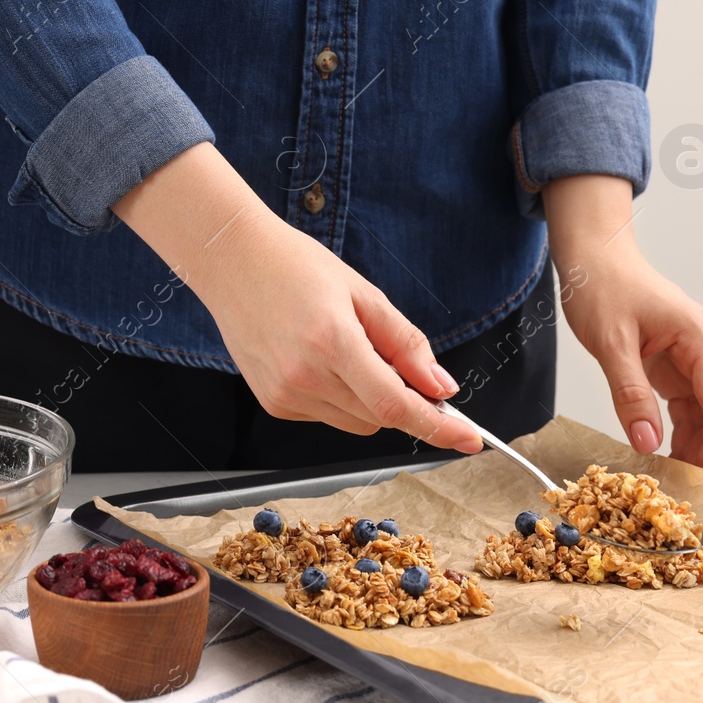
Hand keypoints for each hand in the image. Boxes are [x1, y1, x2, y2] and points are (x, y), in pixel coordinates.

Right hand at [114, 144, 481, 452]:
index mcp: (332, 342)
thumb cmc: (295, 267)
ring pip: (356, 422)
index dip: (438, 427)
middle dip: (401, 398)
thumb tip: (441, 387)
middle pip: (380, 417)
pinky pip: (327, 415)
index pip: (395, 404)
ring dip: (369, 399)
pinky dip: (340, 397)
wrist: (232, 263)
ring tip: (345, 349)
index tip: (470, 440)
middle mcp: (305, 376)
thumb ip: (406, 344)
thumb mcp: (363, 293)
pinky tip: (319, 359)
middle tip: (391, 357)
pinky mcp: (273, 403)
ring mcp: (285, 394)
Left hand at [545, 175, 702, 471]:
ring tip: (677, 485)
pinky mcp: (675, 369)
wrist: (594, 257)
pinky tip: (666, 460)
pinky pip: (685, 410)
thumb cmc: (602, 286)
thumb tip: (647, 441)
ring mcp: (693, 361)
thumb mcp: (610, 343)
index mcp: (700, 338)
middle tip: (691, 492)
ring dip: (695, 448)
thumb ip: (630, 393)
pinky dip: (679, 435)